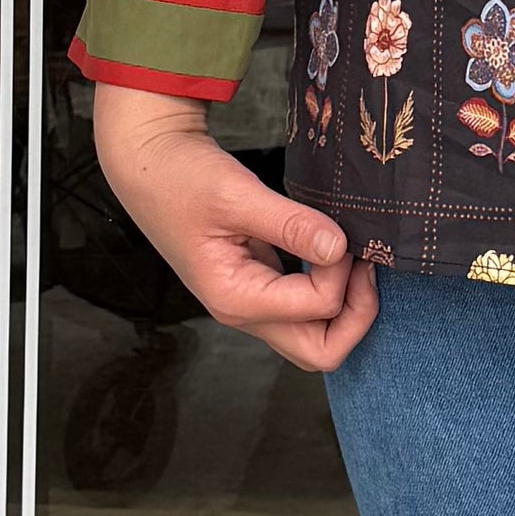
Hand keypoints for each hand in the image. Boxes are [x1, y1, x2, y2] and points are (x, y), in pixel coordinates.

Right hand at [85, 87, 378, 376]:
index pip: (316, 308)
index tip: (339, 233)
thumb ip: (290, 224)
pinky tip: (333, 256)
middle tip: (366, 267)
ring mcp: (249, 302)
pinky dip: (328, 290)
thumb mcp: (236, 195)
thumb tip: (339, 248)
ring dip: (345, 306)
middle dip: (356, 317)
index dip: (340, 273)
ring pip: (313, 335)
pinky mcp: (255, 283)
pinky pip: (302, 307)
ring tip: (356, 260)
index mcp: (235, 298)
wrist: (148, 163)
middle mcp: (243, 311)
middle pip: (319, 352)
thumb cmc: (180, 177)